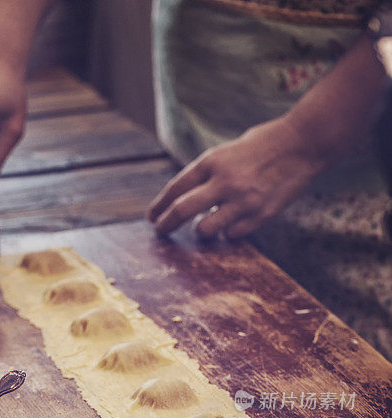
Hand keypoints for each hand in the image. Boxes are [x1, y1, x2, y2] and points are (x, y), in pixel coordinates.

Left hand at [148, 116, 324, 239]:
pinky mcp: (260, 216)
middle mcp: (224, 181)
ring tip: (204, 227)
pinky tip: (232, 224)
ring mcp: (242, 201)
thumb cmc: (264, 144)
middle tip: (160, 231)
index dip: (160, 205)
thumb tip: (186, 198)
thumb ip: (208, 173)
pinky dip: (229, 232)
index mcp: (213, 161)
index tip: (153, 216)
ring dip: (201, 231)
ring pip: (205, 230)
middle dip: (165, 224)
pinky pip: (232, 235)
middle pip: (182, 210)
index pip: (176, 188)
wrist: (304, 144)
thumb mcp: (228, 151)